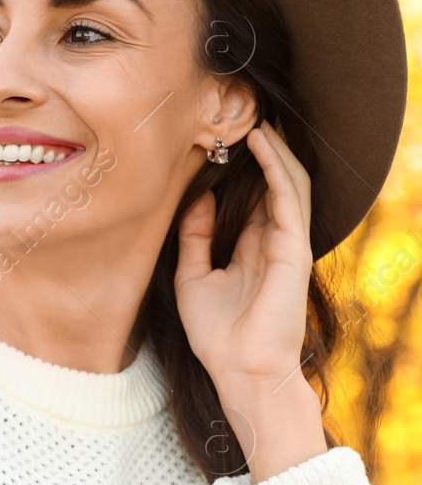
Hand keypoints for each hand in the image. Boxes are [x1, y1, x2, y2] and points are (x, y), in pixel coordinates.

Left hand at [174, 122, 327, 481]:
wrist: (240, 370)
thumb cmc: (217, 334)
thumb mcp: (192, 277)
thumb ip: (194, 237)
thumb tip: (195, 196)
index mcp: (251, 249)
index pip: (250, 198)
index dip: (238, 168)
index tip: (218, 138)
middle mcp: (272, 242)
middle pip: (272, 184)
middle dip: (261, 151)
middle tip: (242, 114)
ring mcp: (286, 243)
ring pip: (287, 182)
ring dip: (274, 149)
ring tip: (256, 116)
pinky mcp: (293, 248)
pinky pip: (289, 197)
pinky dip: (277, 166)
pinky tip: (262, 142)